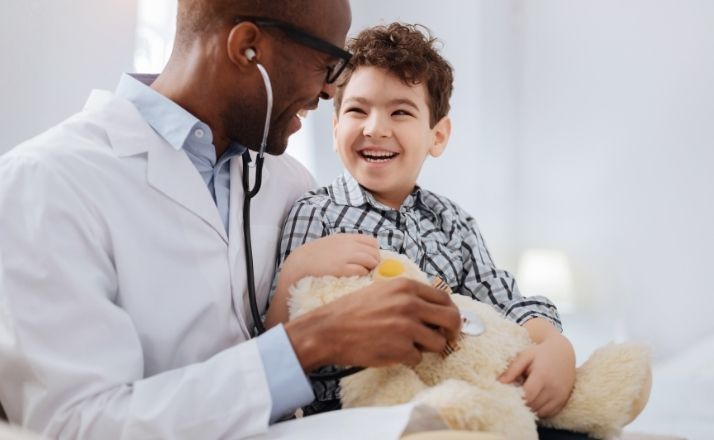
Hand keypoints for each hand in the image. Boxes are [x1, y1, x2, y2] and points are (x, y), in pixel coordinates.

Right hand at [280, 234, 379, 285]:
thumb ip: (349, 244)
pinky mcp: (342, 268)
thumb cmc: (318, 253)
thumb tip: (365, 252)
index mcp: (347, 237)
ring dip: (371, 268)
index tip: (372, 258)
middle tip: (371, 268)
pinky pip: (361, 270)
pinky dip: (363, 273)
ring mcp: (346, 256)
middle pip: (373, 252)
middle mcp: (349, 245)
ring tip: (366, 272)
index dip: (375, 251)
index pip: (372, 241)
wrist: (302, 261)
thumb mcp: (334, 242)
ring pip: (370, 260)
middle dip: (375, 261)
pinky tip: (358, 275)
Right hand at [285, 278, 461, 370]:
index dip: (450, 312)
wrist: (329, 330)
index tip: (448, 322)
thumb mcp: (383, 291)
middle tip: (445, 339)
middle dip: (452, 332)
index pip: (445, 298)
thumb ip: (409, 296)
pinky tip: (391, 351)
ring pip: (438, 343)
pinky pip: (418, 358)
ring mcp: (407, 327)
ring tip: (407, 345)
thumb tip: (434, 309)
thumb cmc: (352, 311)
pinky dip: (408, 358)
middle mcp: (410, 304)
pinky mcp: (401, 349)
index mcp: (407, 287)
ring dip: (427, 347)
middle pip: (451, 319)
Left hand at [498, 330, 575, 417]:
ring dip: (529, 408)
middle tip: (511, 398)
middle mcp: (553, 388)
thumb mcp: (525, 356)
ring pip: (540, 412)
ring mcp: (560, 396)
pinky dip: (538, 410)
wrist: (563, 352)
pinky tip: (533, 401)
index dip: (515, 398)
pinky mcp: (563, 401)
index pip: (527, 395)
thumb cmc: (540, 353)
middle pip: (533, 405)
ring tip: (522, 398)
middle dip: (520, 404)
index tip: (506, 395)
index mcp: (542, 376)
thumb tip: (499, 382)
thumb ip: (513, 370)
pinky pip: (548, 413)